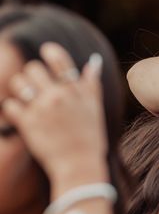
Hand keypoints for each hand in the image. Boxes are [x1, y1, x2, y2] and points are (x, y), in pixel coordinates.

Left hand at [3, 43, 107, 181]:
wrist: (79, 164)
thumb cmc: (90, 136)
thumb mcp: (94, 106)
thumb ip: (92, 82)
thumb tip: (94, 61)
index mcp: (76, 90)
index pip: (60, 60)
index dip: (51, 51)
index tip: (46, 50)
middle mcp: (59, 95)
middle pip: (33, 68)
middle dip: (32, 74)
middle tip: (35, 85)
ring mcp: (42, 109)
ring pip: (18, 82)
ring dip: (19, 87)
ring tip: (25, 97)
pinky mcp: (28, 123)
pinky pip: (9, 104)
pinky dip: (12, 108)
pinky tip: (20, 115)